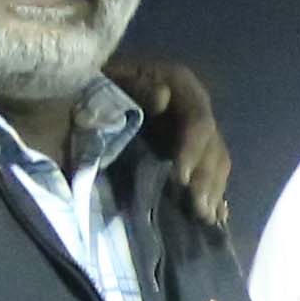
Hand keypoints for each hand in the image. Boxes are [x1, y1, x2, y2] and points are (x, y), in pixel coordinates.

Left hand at [105, 49, 233, 230]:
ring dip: (213, 192)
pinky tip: (216, 215)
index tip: (180, 179)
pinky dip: (214, 194)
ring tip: (204, 218)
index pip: (199, 120)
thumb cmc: (96, 90)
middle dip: (206, 179)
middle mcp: (194, 108)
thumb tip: (162, 97)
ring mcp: (193, 132)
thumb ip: (135, 88)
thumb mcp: (110, 82)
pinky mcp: (190, 152)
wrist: (82, 99)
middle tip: (197, 210)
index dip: (193, 150)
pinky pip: (210, 174)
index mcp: (180, 84)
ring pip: (217, 163)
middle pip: (212, 146)